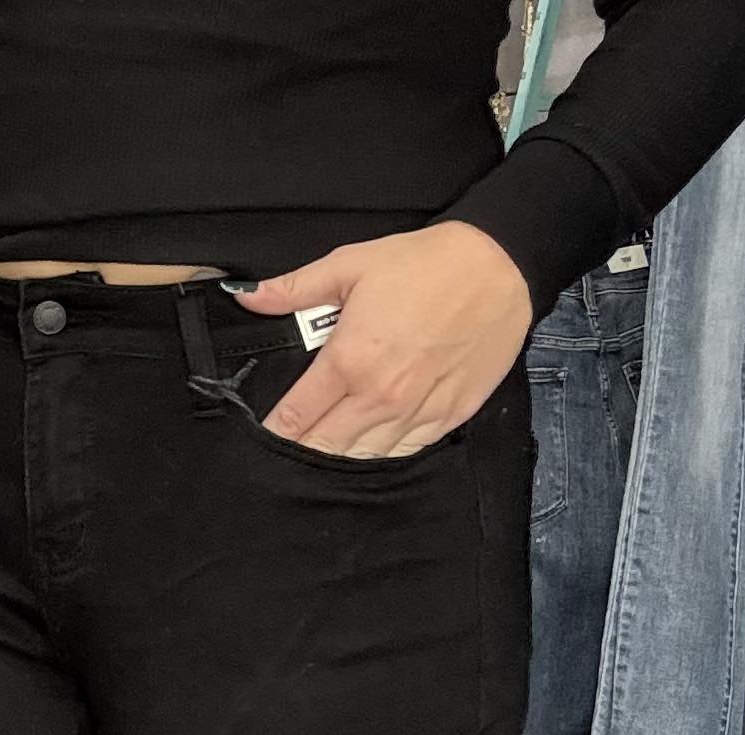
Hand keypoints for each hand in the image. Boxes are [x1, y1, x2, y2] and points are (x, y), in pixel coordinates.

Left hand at [231, 223, 533, 457]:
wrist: (498, 266)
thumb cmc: (424, 263)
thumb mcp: (352, 264)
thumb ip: (295, 288)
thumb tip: (246, 297)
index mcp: (348, 361)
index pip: (296, 416)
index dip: (275, 432)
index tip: (264, 438)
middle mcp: (378, 397)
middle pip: (324, 448)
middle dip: (302, 453)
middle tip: (288, 454)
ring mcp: (414, 413)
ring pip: (363, 460)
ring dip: (340, 461)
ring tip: (325, 456)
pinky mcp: (446, 419)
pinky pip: (403, 454)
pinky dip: (381, 455)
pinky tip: (368, 449)